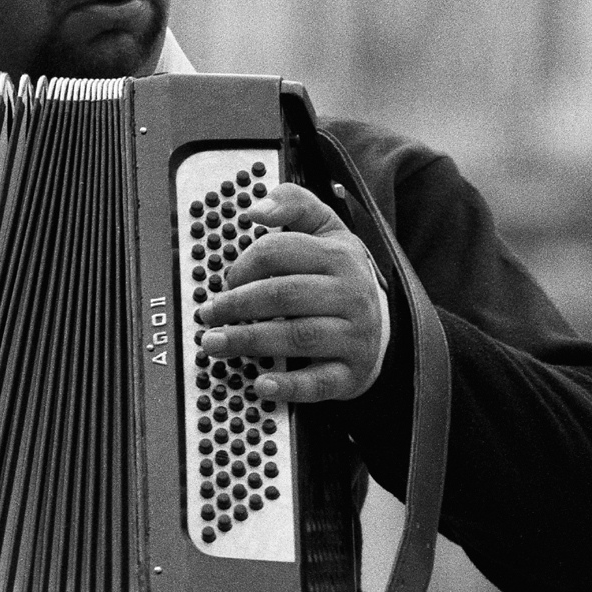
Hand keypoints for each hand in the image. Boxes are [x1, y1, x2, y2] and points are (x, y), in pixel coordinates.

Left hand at [195, 182, 387, 402]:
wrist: (383, 326)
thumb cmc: (339, 277)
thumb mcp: (325, 230)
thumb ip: (293, 206)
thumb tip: (255, 209)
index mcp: (339, 256)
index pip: (280, 253)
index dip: (243, 266)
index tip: (224, 281)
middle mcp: (350, 294)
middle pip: (284, 295)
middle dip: (237, 305)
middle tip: (208, 315)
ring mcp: (353, 336)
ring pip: (297, 337)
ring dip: (249, 341)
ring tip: (215, 344)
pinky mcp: (351, 373)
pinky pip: (318, 382)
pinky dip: (288, 385)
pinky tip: (261, 384)